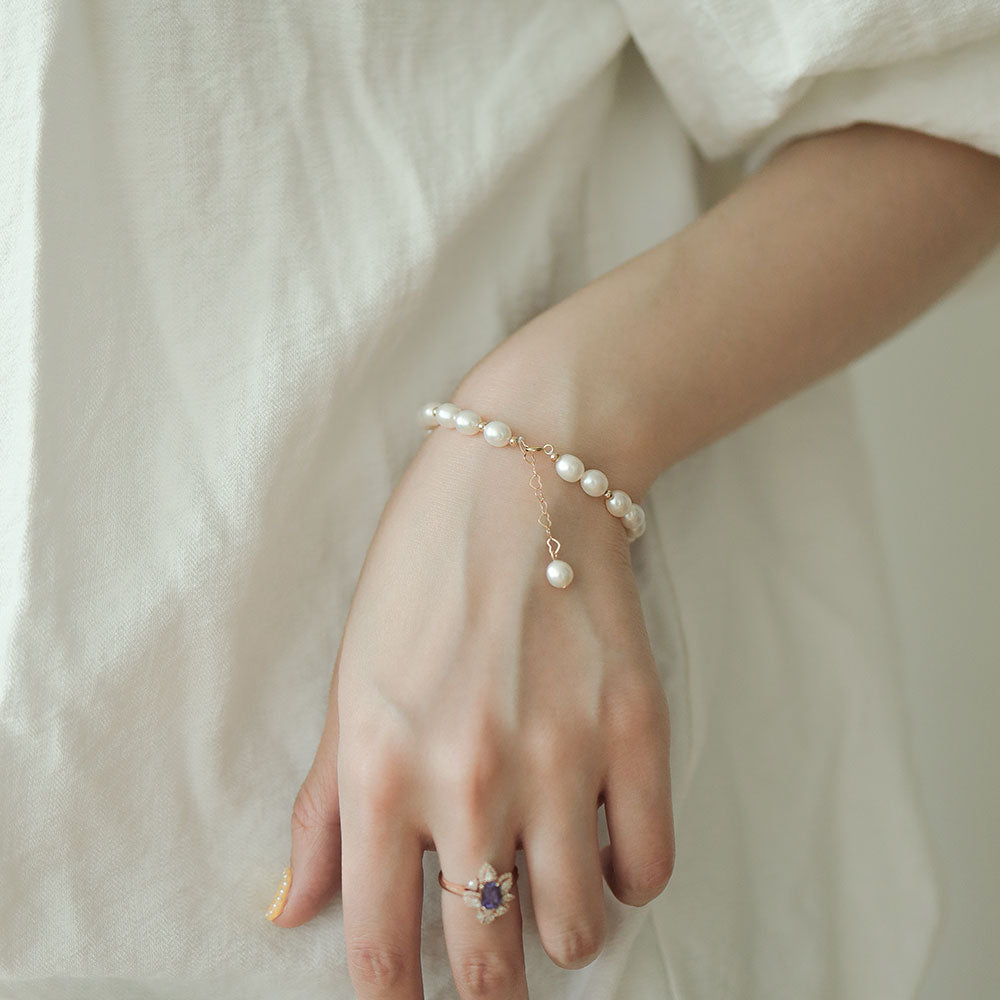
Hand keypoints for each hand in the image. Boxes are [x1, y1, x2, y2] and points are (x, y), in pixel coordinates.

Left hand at [271, 404, 673, 998]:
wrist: (524, 478)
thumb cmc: (422, 570)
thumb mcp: (350, 680)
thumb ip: (322, 806)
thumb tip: (292, 909)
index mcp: (381, 769)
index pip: (380, 954)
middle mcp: (469, 780)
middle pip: (488, 965)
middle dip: (485, 986)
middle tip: (489, 955)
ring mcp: (561, 759)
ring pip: (573, 933)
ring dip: (557, 929)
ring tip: (544, 882)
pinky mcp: (635, 731)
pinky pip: (647, 867)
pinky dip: (623, 875)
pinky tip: (598, 837)